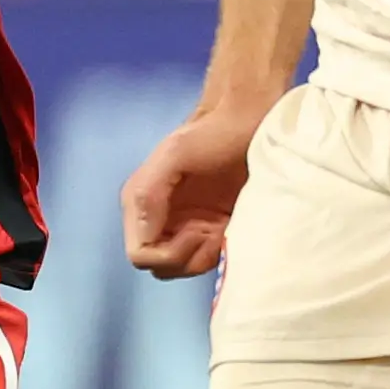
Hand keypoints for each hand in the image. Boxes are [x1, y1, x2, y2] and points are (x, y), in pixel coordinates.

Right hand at [123, 107, 264, 278]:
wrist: (249, 121)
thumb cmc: (214, 134)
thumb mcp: (175, 154)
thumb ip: (148, 192)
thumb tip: (146, 233)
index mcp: (140, 203)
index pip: (140, 255)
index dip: (167, 253)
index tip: (197, 231)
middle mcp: (157, 220)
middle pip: (161, 267)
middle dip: (187, 255)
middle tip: (212, 229)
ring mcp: (183, 227)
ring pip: (183, 268)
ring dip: (205, 254)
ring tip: (222, 226)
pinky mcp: (209, 231)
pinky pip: (205, 260)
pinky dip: (218, 251)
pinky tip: (229, 226)